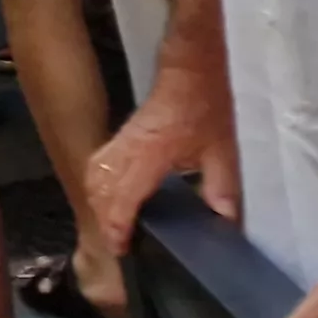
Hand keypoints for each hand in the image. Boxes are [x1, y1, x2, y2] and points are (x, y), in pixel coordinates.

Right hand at [86, 77, 238, 257]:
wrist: (190, 70)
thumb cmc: (206, 105)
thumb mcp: (223, 148)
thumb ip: (222, 186)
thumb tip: (222, 222)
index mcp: (151, 153)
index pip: (123, 194)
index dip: (118, 223)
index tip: (121, 247)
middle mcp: (127, 148)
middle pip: (100, 189)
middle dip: (104, 220)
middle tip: (118, 246)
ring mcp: (119, 141)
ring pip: (94, 177)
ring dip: (97, 204)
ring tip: (111, 228)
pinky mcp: (119, 137)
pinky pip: (96, 166)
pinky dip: (97, 187)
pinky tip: (107, 199)